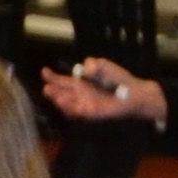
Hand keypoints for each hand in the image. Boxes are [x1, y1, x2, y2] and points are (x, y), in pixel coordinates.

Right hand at [39, 60, 166, 126]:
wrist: (134, 92)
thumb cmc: (118, 79)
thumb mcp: (105, 66)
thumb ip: (95, 64)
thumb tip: (86, 67)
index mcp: (79, 83)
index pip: (62, 81)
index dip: (52, 77)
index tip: (44, 72)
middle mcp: (79, 95)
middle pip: (62, 94)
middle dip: (53, 92)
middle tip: (47, 88)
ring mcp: (85, 105)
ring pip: (68, 105)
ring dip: (61, 102)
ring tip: (56, 97)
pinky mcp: (93, 113)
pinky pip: (80, 112)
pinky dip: (74, 109)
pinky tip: (70, 105)